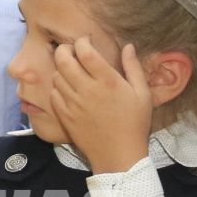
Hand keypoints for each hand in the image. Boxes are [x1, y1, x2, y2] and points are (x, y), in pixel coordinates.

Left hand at [47, 37, 152, 174]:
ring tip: (71, 71)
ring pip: (56, 76)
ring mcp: (74, 104)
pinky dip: (57, 88)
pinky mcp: (65, 117)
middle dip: (64, 50)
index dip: (81, 42)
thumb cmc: (134, 124)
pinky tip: (67, 89)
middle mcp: (87, 90)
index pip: (85, 51)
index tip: (86, 42)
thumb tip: (128, 47)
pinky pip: (53, 95)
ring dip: (61, 69)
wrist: (119, 155)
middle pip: (63, 60)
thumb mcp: (143, 94)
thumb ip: (133, 68)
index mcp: (108, 81)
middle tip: (71, 51)